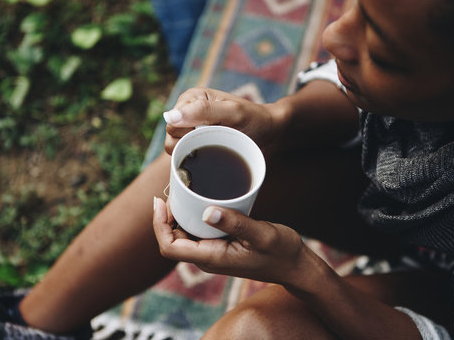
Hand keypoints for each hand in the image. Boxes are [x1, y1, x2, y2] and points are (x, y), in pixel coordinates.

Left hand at [152, 197, 309, 285]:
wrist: (294, 266)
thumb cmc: (281, 252)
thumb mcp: (263, 235)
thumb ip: (236, 223)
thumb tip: (206, 211)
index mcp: (212, 258)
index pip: (170, 247)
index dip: (159, 225)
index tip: (160, 201)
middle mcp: (207, 258)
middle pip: (172, 239)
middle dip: (166, 216)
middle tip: (172, 188)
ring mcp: (213, 253)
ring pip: (183, 235)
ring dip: (178, 215)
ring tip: (182, 189)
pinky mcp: (220, 246)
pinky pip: (198, 232)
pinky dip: (192, 216)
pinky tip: (199, 199)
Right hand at [163, 87, 284, 154]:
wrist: (272, 134)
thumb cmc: (256, 119)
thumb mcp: (233, 113)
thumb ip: (203, 111)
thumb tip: (170, 117)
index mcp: (192, 98)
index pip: (172, 123)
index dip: (189, 133)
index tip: (212, 133)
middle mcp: (188, 112)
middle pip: (171, 137)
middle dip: (192, 144)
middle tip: (217, 141)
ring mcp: (192, 129)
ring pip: (175, 150)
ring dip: (195, 153)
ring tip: (217, 148)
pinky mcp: (198, 143)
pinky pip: (185, 156)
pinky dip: (196, 160)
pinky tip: (212, 158)